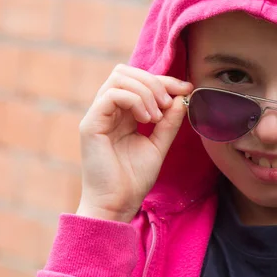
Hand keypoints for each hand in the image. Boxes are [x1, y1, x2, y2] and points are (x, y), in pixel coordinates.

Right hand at [76, 64, 192, 222]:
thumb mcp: (159, 144)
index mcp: (123, 113)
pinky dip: (134, 100)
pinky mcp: (90, 124)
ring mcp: (97, 115)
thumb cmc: (134, 178)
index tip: (187, 89)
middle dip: (154, 81)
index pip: (140, 80)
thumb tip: (181, 96)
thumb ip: (169, 121)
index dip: (165, 80)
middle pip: (126, 72)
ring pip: (119, 78)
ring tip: (157, 116)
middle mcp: (108, 110)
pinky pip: (111, 95)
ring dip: (146, 91)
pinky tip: (147, 120)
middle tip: (168, 104)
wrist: (118, 204)